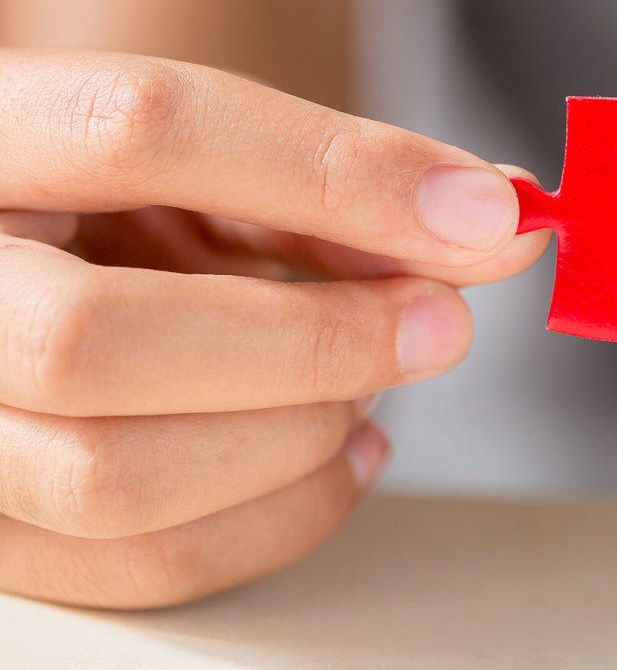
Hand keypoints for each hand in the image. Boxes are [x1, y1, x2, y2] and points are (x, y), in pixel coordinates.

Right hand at [0, 50, 544, 607]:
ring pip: (112, 479)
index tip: (482, 211)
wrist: (13, 254)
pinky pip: (142, 566)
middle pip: (96, 342)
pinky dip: (285, 515)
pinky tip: (346, 448)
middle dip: (315, 341)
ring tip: (374, 382)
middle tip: (441, 323)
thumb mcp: (195, 158)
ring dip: (297, 435)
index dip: (334, 172)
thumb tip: (490, 225)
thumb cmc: (108, 199)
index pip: (143, 128)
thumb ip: (323, 182)